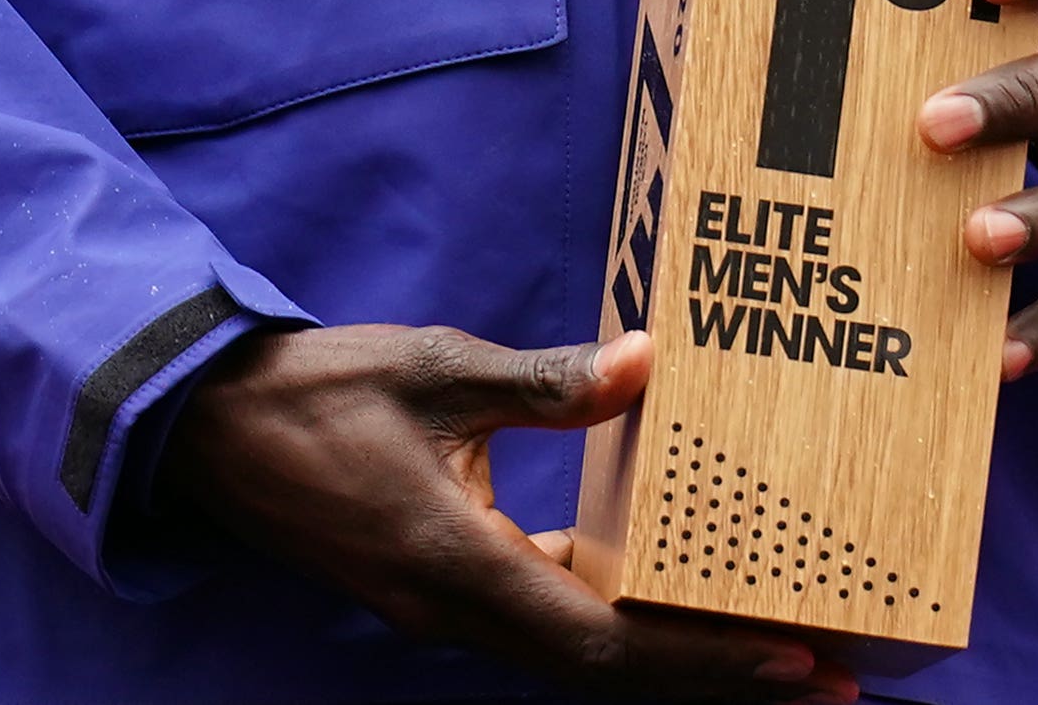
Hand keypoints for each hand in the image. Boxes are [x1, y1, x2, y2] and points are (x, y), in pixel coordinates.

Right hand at [154, 322, 858, 697]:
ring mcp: (447, 612)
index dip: (705, 663)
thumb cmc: (317, 391)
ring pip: (579, 659)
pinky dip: (620, 631)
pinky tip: (673, 605)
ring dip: (675, 664)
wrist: (207, 430)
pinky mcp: (442, 590)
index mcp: (458, 568)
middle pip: (607, 674)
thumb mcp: (435, 368)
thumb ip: (545, 381)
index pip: (605, 643)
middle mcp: (458, 613)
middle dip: (718, 681)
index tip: (796, 660)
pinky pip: (548, 627)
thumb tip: (649, 364)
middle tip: (830, 674)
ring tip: (774, 651)